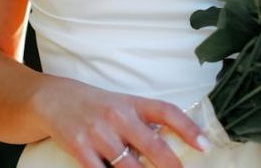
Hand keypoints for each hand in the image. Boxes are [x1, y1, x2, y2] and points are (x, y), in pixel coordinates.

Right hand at [33, 76, 208, 167]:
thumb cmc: (97, 104)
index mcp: (133, 103)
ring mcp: (99, 134)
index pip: (167, 112)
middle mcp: (119, 116)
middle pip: (152, 144)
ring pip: (130, 166)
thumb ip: (143, 121)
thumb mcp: (122, 104)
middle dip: (171, 164)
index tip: (205, 145)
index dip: (188, 128)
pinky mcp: (81, 150)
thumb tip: (169, 141)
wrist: (55, 99)